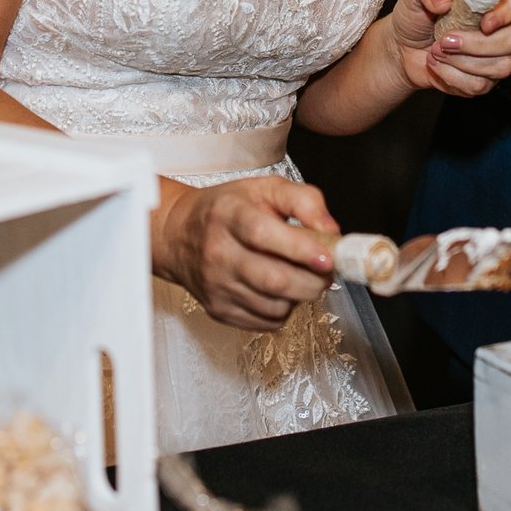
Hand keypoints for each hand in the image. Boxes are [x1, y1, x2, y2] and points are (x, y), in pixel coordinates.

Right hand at [151, 175, 336, 331]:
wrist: (179, 235)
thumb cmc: (226, 210)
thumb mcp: (265, 188)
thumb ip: (304, 201)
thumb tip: (331, 231)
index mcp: (229, 215)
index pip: (263, 234)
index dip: (300, 248)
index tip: (328, 256)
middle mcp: (218, 253)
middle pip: (274, 279)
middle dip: (313, 280)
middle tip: (327, 270)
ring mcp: (217, 286)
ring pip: (275, 305)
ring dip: (300, 295)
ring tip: (300, 275)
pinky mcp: (220, 310)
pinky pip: (267, 321)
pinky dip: (284, 309)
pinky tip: (279, 289)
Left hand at [388, 0, 510, 97]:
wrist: (402, 48)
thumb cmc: (415, 16)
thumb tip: (445, 0)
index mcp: (488, 0)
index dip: (506, 13)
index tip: (484, 23)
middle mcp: (499, 27)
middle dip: (477, 44)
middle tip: (445, 40)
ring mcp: (495, 56)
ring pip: (500, 66)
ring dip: (462, 62)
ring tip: (436, 51)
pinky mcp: (484, 79)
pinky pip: (480, 84)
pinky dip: (453, 77)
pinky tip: (438, 65)